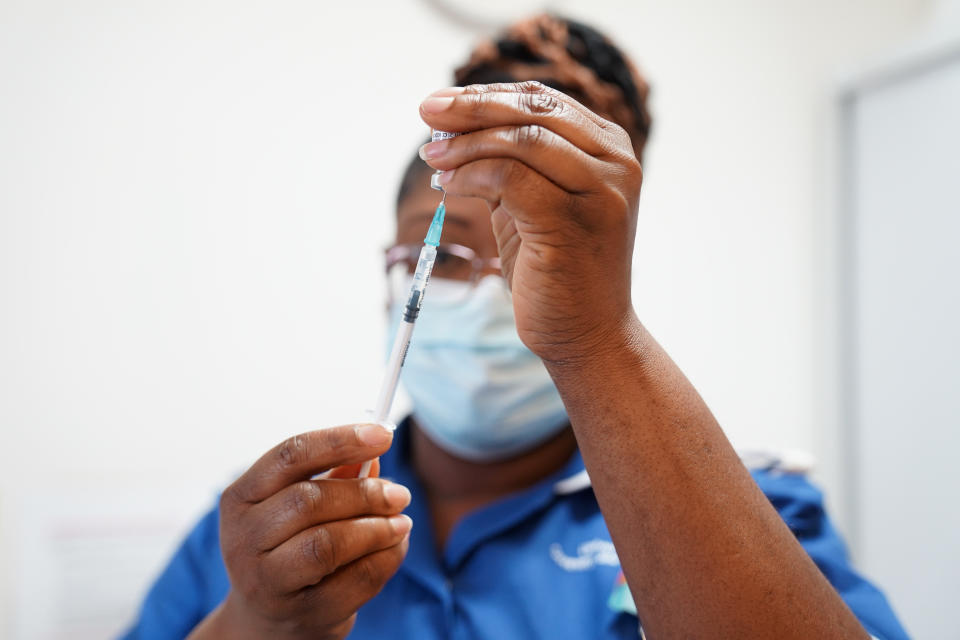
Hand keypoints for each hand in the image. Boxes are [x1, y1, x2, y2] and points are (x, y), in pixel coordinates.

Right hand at [193, 424, 410, 639]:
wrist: (268, 621)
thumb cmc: (288, 548)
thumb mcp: (299, 508)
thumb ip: (335, 477)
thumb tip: (374, 454)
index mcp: (241, 498)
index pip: (290, 455)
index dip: (340, 440)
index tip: (383, 434)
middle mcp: (243, 539)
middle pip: (310, 500)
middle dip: (365, 493)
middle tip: (400, 494)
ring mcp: (266, 582)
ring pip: (328, 544)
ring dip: (377, 529)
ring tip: (402, 523)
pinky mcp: (300, 614)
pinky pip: (354, 581)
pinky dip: (385, 560)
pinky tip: (396, 548)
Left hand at [418, 82, 642, 364]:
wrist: (588, 335)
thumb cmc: (558, 271)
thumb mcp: (534, 203)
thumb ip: (510, 163)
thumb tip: (451, 126)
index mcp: (610, 150)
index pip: (542, 101)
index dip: (486, 95)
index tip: (441, 104)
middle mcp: (616, 163)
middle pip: (532, 111)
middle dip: (470, 108)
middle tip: (426, 113)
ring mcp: (601, 192)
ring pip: (520, 141)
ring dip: (465, 144)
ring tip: (432, 158)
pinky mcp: (573, 221)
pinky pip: (510, 178)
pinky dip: (471, 175)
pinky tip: (448, 184)